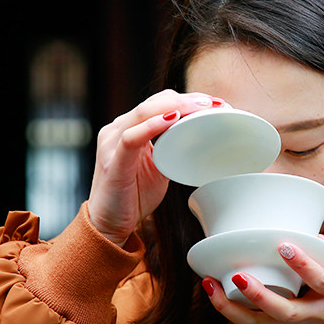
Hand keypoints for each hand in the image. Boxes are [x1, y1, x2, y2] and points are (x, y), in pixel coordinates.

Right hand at [88, 90, 225, 245]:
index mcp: (128, 128)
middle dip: (188, 99)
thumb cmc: (132, 197)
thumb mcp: (158, 167)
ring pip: (144, 112)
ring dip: (177, 107)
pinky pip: (132, 137)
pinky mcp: (112, 161)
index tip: (215, 103)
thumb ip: (170, 149)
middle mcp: (117, 129)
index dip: (188, 98)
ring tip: (202, 108)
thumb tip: (198, 140)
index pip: (159, 102)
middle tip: (216, 103)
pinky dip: (153, 125)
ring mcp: (112, 142)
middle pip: (155, 102)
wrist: (108, 225)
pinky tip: (173, 119)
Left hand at [202, 237, 323, 323]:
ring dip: (230, 308)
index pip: (318, 279)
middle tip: (236, 276)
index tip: (283, 246)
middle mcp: (312, 315)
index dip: (301, 263)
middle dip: (257, 294)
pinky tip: (217, 294)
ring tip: (210, 286)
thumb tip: (318, 237)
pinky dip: (234, 311)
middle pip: (281, 310)